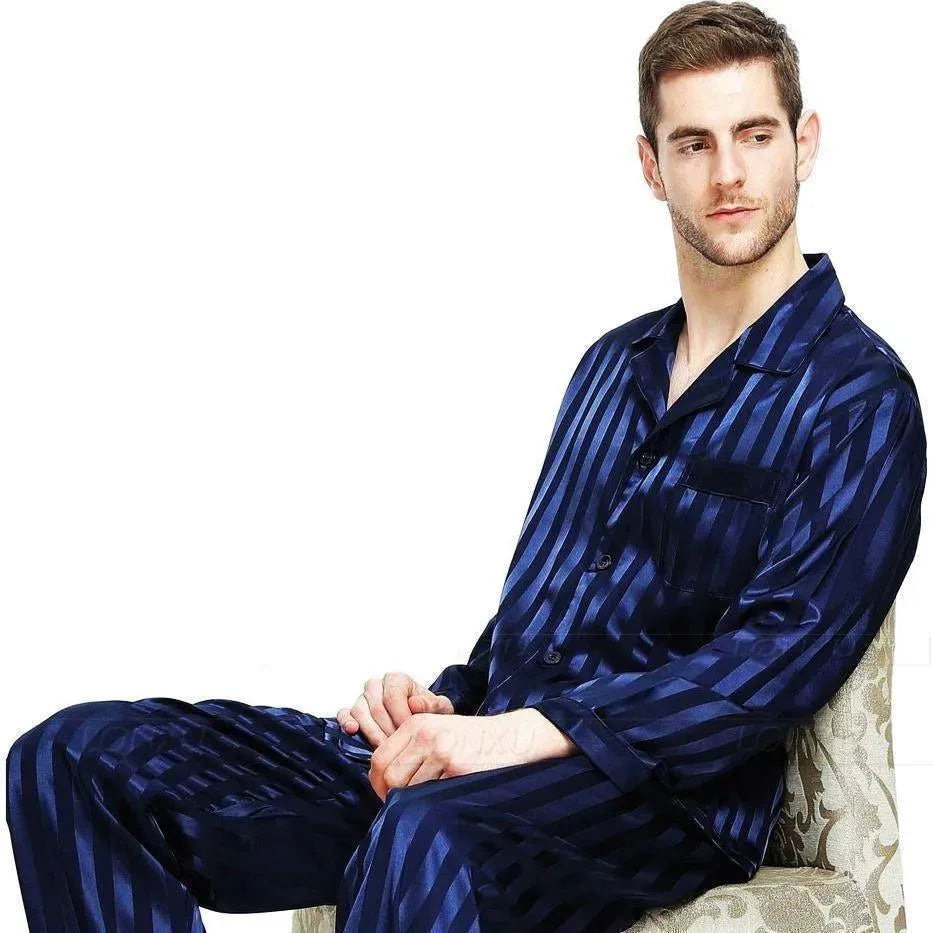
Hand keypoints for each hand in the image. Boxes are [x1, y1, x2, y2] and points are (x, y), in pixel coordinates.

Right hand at [335, 672, 455, 749]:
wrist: (419, 723)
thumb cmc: (427, 714)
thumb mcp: (438, 708)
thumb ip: (431, 704)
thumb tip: (415, 704)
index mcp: (396, 680)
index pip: (393, 696)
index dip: (400, 716)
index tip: (409, 732)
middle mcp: (377, 685)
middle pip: (376, 707)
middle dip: (388, 729)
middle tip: (399, 745)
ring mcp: (362, 698)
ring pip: (360, 712)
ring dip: (372, 733)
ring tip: (385, 747)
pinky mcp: (351, 711)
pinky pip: (344, 714)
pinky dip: (347, 722)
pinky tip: (354, 731)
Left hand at [367, 708, 576, 800]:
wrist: (513, 738)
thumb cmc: (474, 739)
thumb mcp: (439, 730)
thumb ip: (411, 748)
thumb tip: (383, 781)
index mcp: (417, 724)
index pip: (379, 758)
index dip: (377, 783)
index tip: (385, 795)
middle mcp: (426, 735)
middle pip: (389, 776)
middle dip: (391, 797)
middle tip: (402, 807)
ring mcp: (442, 752)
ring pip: (409, 789)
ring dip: (415, 801)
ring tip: (429, 801)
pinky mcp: (458, 769)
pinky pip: (432, 795)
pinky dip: (435, 803)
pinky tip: (447, 798)